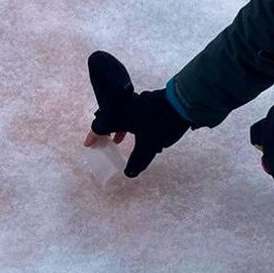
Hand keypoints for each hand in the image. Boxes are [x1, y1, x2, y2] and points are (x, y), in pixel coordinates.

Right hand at [86, 50, 189, 177]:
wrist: (183, 102)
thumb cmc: (161, 124)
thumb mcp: (149, 146)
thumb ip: (138, 160)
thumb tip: (129, 173)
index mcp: (120, 116)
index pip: (100, 126)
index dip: (94, 136)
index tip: (89, 144)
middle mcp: (125, 106)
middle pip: (109, 117)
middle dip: (106, 130)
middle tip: (106, 141)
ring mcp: (137, 100)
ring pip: (121, 114)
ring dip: (118, 127)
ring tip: (120, 139)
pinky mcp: (148, 99)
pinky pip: (132, 111)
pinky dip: (129, 122)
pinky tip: (139, 131)